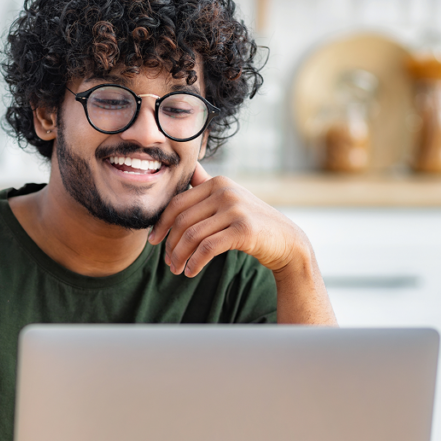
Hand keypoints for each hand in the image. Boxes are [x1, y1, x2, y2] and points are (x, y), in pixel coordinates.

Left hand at [149, 163, 308, 277]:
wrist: (286, 241)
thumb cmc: (252, 223)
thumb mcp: (229, 200)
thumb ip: (207, 186)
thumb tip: (189, 169)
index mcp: (217, 182)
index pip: (177, 203)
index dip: (161, 224)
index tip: (154, 240)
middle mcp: (225, 191)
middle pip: (182, 220)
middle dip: (170, 244)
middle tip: (167, 262)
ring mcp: (235, 209)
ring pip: (192, 236)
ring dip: (180, 257)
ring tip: (177, 270)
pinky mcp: (243, 229)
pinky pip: (207, 248)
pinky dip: (195, 262)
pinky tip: (191, 272)